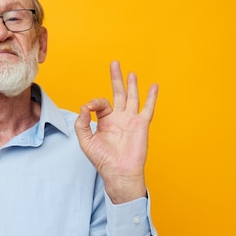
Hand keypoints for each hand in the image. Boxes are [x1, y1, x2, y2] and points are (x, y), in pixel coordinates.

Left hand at [74, 61, 157, 203]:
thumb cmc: (103, 160)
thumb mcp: (85, 141)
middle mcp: (119, 118)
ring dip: (132, 84)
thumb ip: (82, 123)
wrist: (119, 172)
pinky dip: (151, 97)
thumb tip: (84, 107)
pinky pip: (148, 108)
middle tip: (114, 63)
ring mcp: (131, 120)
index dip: (93, 103)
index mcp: (105, 121)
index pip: (100, 104)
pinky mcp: (141, 124)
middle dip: (116, 78)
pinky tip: (153, 86)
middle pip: (118, 93)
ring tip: (130, 72)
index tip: (88, 108)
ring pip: (132, 97)